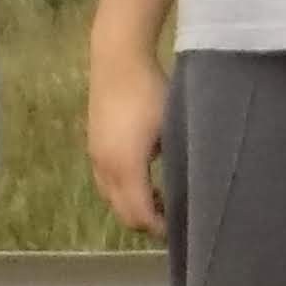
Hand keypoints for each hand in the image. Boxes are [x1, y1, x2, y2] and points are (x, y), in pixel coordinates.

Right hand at [86, 46, 168, 238]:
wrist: (117, 58)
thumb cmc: (151, 90)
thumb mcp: (173, 126)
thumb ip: (179, 160)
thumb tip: (192, 186)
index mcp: (126, 167)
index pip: (140, 215)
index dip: (160, 228)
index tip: (182, 226)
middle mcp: (105, 168)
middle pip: (123, 214)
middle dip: (147, 222)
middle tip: (173, 217)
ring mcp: (95, 157)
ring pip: (111, 200)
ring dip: (133, 206)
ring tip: (160, 197)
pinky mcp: (92, 146)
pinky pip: (105, 183)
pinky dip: (123, 191)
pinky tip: (143, 177)